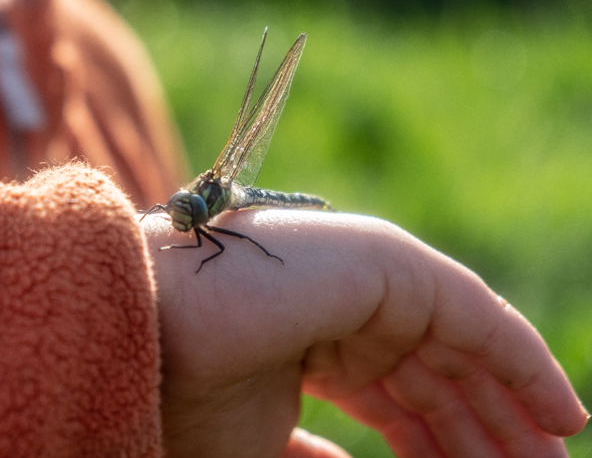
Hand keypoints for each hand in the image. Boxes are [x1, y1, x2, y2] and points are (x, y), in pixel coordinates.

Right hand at [142, 210, 587, 456]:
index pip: (396, 403)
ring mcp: (366, 282)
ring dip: (512, 408)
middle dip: (483, 435)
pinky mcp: (389, 264)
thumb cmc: (187, 395)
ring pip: (462, 350)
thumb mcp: (263, 449)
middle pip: (436, 379)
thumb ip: (315, 457)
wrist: (151, 331)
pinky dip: (525, 362)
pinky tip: (562, 414)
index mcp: (312, 349)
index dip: (438, 449)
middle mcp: (344, 311)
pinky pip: (477, 317)